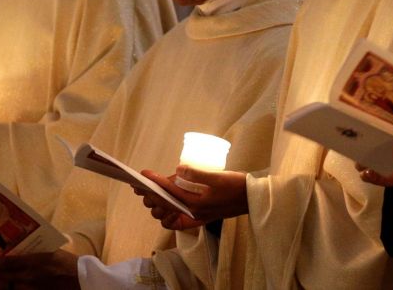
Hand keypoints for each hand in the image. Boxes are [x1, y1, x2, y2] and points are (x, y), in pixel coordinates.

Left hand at [0, 250, 79, 289]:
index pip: (4, 263)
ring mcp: (29, 289)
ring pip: (4, 287)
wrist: (81, 282)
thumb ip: (32, 252)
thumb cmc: (68, 263)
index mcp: (33, 263)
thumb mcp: (50, 252)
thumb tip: (16, 247)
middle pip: (0, 277)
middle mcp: (28, 278)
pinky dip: (2, 289)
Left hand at [134, 166, 248, 229]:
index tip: (144, 173)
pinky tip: (166, 208)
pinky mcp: (200, 218)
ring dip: (157, 206)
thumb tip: (178, 170)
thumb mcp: (218, 176)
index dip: (155, 181)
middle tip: (140, 185)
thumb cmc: (237, 186)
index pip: (170, 192)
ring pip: (169, 215)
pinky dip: (169, 217)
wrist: (252, 199)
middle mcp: (194, 213)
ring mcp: (196, 216)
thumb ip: (197, 174)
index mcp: (197, 203)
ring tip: (149, 194)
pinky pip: (179, 222)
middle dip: (150, 195)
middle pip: (165, 207)